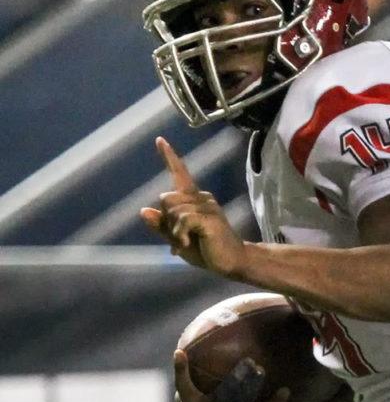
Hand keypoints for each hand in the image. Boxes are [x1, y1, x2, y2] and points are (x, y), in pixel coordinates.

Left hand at [140, 137, 245, 275]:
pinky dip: (180, 234)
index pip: (180, 174)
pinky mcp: (210, 218)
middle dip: (167, 221)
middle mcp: (202, 198)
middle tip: (180, 237)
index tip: (160, 140)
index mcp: (194, 200)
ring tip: (187, 241)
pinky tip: (186, 244)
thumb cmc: (206, 249)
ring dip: (174, 230)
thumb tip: (144, 210)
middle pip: (167, 199)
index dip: (169, 157)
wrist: (232, 261)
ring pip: (173, 210)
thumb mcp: (177, 238)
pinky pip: (183, 220)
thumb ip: (162, 225)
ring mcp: (208, 207)